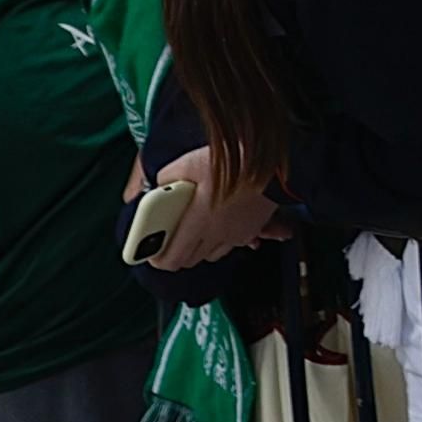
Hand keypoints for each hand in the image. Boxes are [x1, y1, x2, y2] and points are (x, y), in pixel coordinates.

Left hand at [148, 146, 288, 270]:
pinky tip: (219, 223)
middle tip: (168, 237)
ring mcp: (236, 235)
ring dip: (199, 248)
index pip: (172, 258)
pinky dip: (221, 240)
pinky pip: (231, 245)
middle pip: (189, 260)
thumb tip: (157, 184)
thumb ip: (166, 177)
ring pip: (211, 255)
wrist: (272, 162)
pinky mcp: (252, 229)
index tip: (149, 252)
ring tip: (194, 230)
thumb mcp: (189, 162)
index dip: (157, 259)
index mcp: (198, 223)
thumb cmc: (235, 161)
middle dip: (176, 252)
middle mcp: (216, 235)